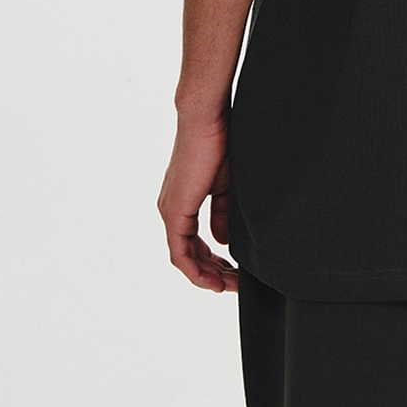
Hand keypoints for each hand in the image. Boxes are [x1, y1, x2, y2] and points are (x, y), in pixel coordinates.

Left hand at [158, 115, 238, 291]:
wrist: (207, 120)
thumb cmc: (220, 143)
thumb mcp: (226, 185)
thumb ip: (222, 213)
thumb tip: (221, 241)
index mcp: (184, 202)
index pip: (195, 243)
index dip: (214, 261)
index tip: (235, 271)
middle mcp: (173, 210)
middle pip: (190, 255)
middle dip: (213, 273)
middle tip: (235, 285)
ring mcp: (171, 212)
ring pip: (184, 258)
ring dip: (206, 276)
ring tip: (228, 286)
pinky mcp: (174, 212)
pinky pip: (180, 254)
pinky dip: (196, 270)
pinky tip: (214, 279)